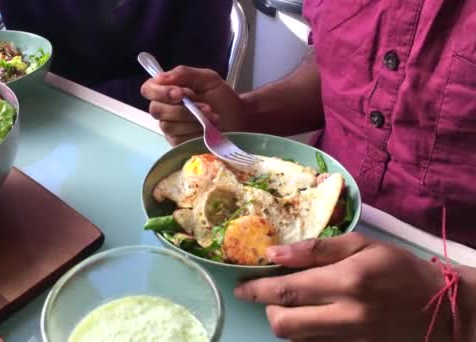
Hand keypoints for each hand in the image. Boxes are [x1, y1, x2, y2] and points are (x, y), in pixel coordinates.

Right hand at [140, 66, 244, 144]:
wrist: (238, 119)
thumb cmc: (222, 98)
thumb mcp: (207, 79)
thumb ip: (184, 74)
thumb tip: (161, 77)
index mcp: (167, 90)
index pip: (148, 89)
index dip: (161, 91)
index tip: (180, 93)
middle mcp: (164, 109)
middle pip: (156, 109)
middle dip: (181, 108)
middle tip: (204, 106)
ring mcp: (170, 128)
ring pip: (168, 125)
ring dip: (191, 119)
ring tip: (211, 115)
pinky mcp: (178, 143)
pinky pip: (178, 138)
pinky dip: (194, 131)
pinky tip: (208, 128)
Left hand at [234, 232, 454, 341]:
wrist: (439, 307)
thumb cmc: (399, 268)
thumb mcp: (362, 244)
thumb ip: (316, 249)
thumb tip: (275, 253)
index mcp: (346, 282)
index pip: (287, 289)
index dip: (257, 289)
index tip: (240, 285)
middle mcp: (345, 314)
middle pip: (284, 324)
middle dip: (266, 308)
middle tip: (262, 294)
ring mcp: (349, 338)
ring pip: (296, 338)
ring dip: (283, 320)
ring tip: (286, 301)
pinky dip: (304, 332)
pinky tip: (308, 316)